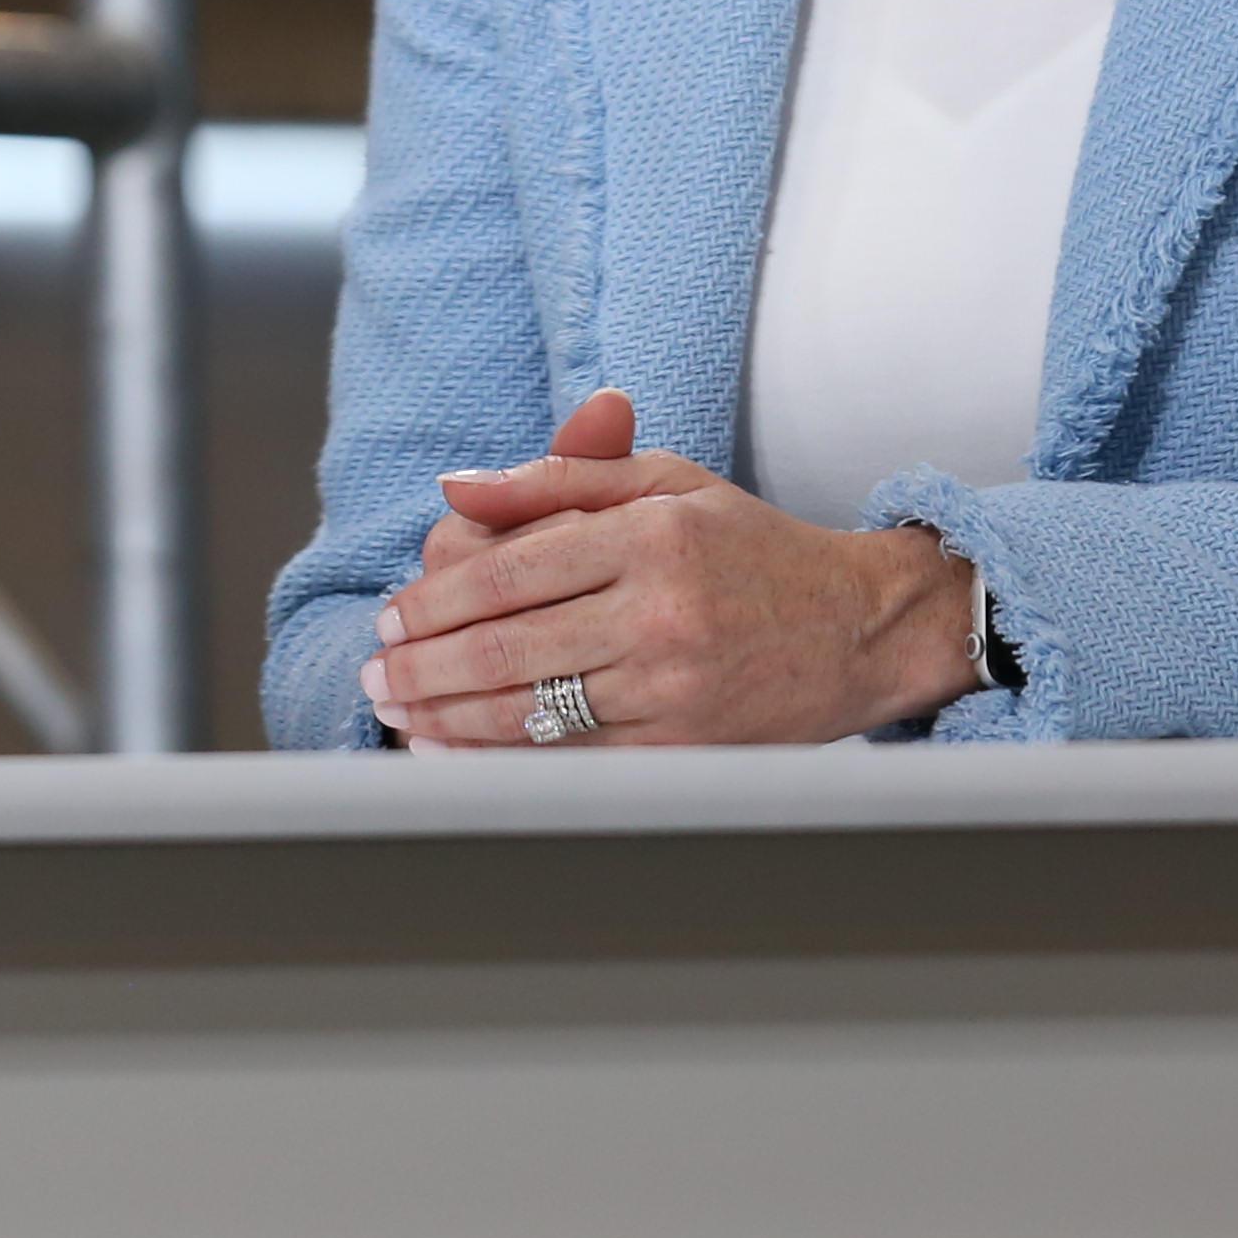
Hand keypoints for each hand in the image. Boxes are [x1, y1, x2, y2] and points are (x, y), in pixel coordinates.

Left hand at [355, 387, 980, 746]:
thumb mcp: (664, 482)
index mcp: (651, 535)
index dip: (436, 600)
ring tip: (401, 716)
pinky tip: (463, 753)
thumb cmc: (751, 546)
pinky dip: (508, 762)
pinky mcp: (691, 747)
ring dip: (450, 719)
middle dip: (425, 667)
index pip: (510, 569)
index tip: (392, 619)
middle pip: (509, 647)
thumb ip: (556, 475)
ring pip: (535, 712)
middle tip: (376, 675)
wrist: (861, 626)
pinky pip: (579, 760)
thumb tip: (454, 487)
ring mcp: (677, 687)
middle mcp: (663, 611)